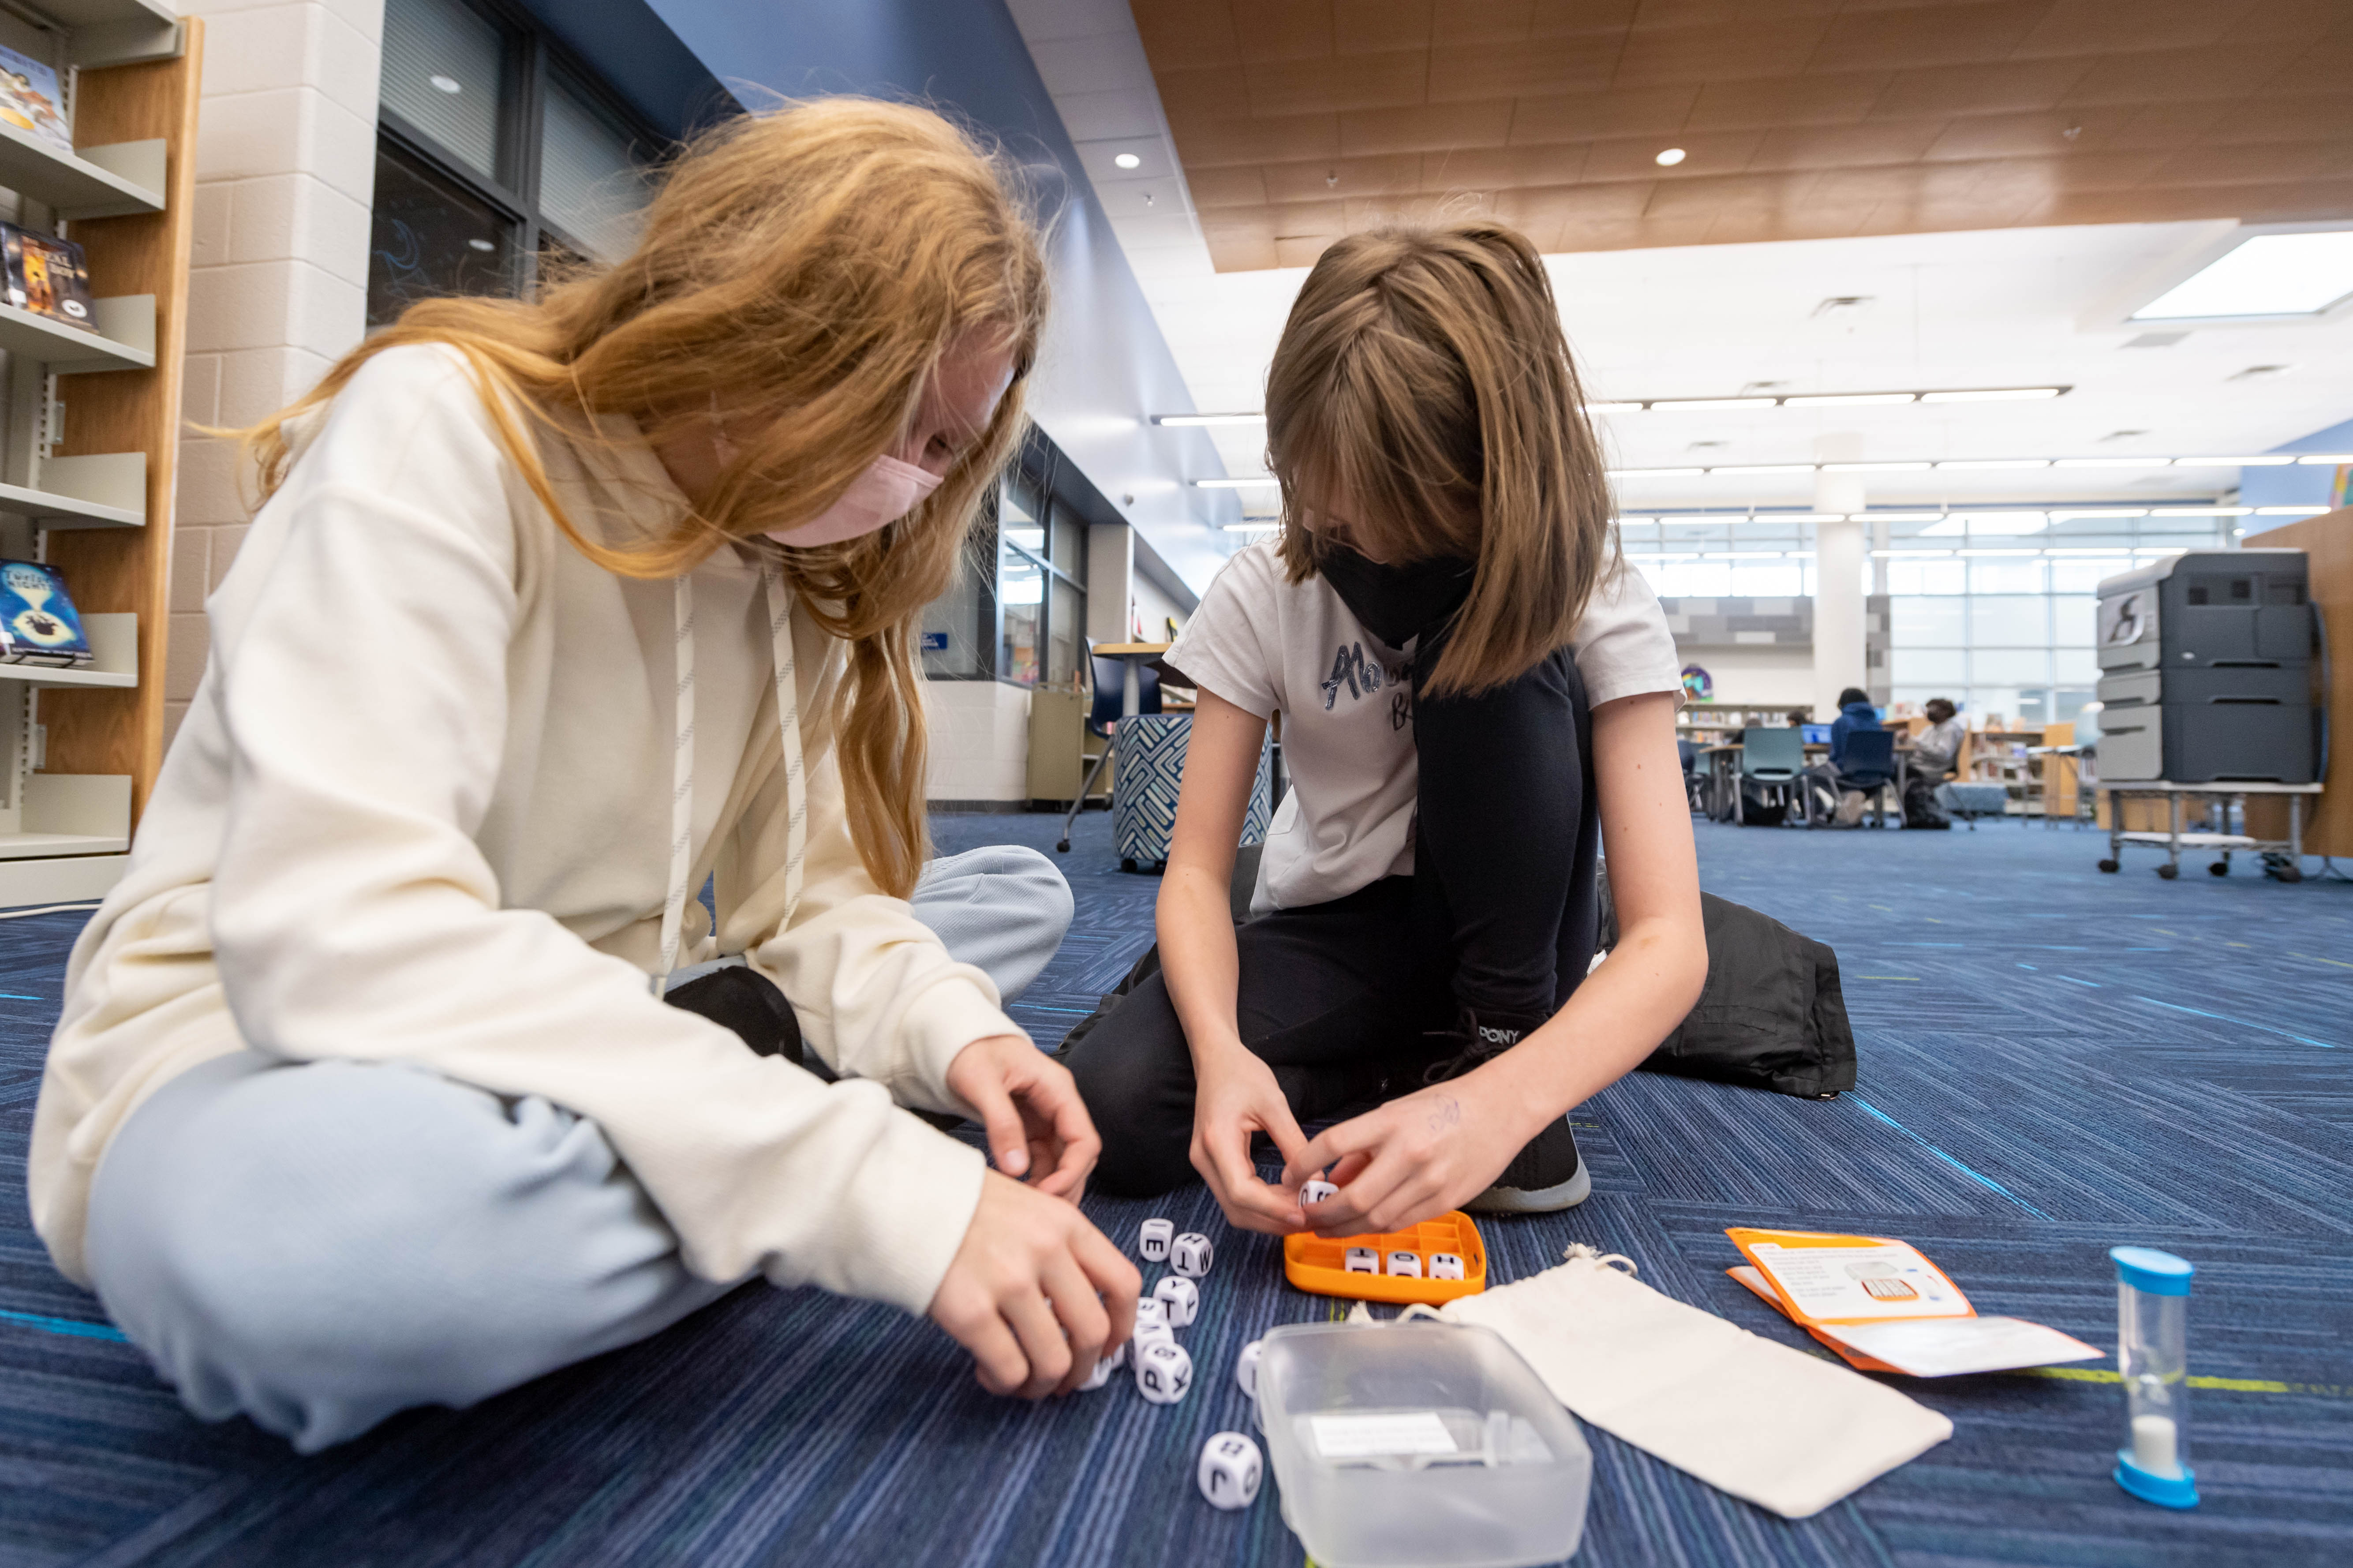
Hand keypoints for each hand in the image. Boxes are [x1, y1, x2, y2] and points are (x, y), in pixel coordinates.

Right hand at [929, 1169, 1139, 1396]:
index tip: (1108, 1349)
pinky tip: (989, 1373)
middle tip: (1063, 1380)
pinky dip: (1005, 1383)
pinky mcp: (972, 1311)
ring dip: (1042, 1385)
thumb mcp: (1028, 1208)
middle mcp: (1046, 1252)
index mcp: (1066, 1225)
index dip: (1123, 1328)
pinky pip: (1009, 1369)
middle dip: (1082, 1369)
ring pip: (1053, 1361)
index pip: (1124, 1284)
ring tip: (1023, 1382)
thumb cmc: (963, 1207)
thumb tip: (1081, 1312)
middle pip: (1092, 1332)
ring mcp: (1010, 1282)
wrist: (902, 1198)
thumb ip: (1059, 1250)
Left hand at [945, 1034, 1099, 1200]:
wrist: (956, 1041)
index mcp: (1058, 1088)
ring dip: (1052, 1185)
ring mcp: (1047, 1117)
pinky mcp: (1032, 1127)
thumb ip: (1001, 1124)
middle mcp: (1059, 1104)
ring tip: (1028, 1207)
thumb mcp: (982, 1083)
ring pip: (1063, 1161)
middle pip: (1079, 1155)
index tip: (1048, 1194)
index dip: (1072, 1171)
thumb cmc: (971, 1051)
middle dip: (1065, 1185)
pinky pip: (1044, 1159)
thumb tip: (1017, 1168)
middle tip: (1039, 1211)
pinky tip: (1021, 1192)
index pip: (1084, 1139)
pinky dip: (1037, 1178)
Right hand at [1189, 1045, 1312, 1233]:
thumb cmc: (1242, 1074)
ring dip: (1267, 1217)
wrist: (1216, 1060)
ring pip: (1234, 1208)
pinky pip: (1235, 1195)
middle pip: (1236, 1208)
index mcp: (1217, 1140)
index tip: (1302, 1213)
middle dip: (1272, 1220)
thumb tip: (1315, 1180)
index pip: (1241, 1191)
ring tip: (1301, 1213)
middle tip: (1309, 1221)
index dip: (1272, 1209)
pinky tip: (1285, 1201)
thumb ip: (1294, 1143)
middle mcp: (1204, 1158)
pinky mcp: (1213, 1165)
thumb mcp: (1274, 1103)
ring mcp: (1205, 1164)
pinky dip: (1260, 1205)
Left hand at [1282, 1070, 1528, 1236]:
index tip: (1291, 1176)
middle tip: (1305, 1217)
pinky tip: (1362, 1226)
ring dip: (1345, 1228)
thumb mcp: (1395, 1113)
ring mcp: (1430, 1181)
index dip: (1305, 1163)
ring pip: (1376, 1218)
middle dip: (1323, 1214)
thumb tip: (1334, 1180)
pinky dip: (1376, 1228)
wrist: (1499, 1111)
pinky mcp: (1446, 1201)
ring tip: (1326, 1228)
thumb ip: (1363, 1148)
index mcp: (1391, 1123)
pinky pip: (1401, 1223)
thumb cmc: (1446, 1107)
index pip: (1333, 1143)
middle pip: (1354, 1196)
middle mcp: (1409, 1153)